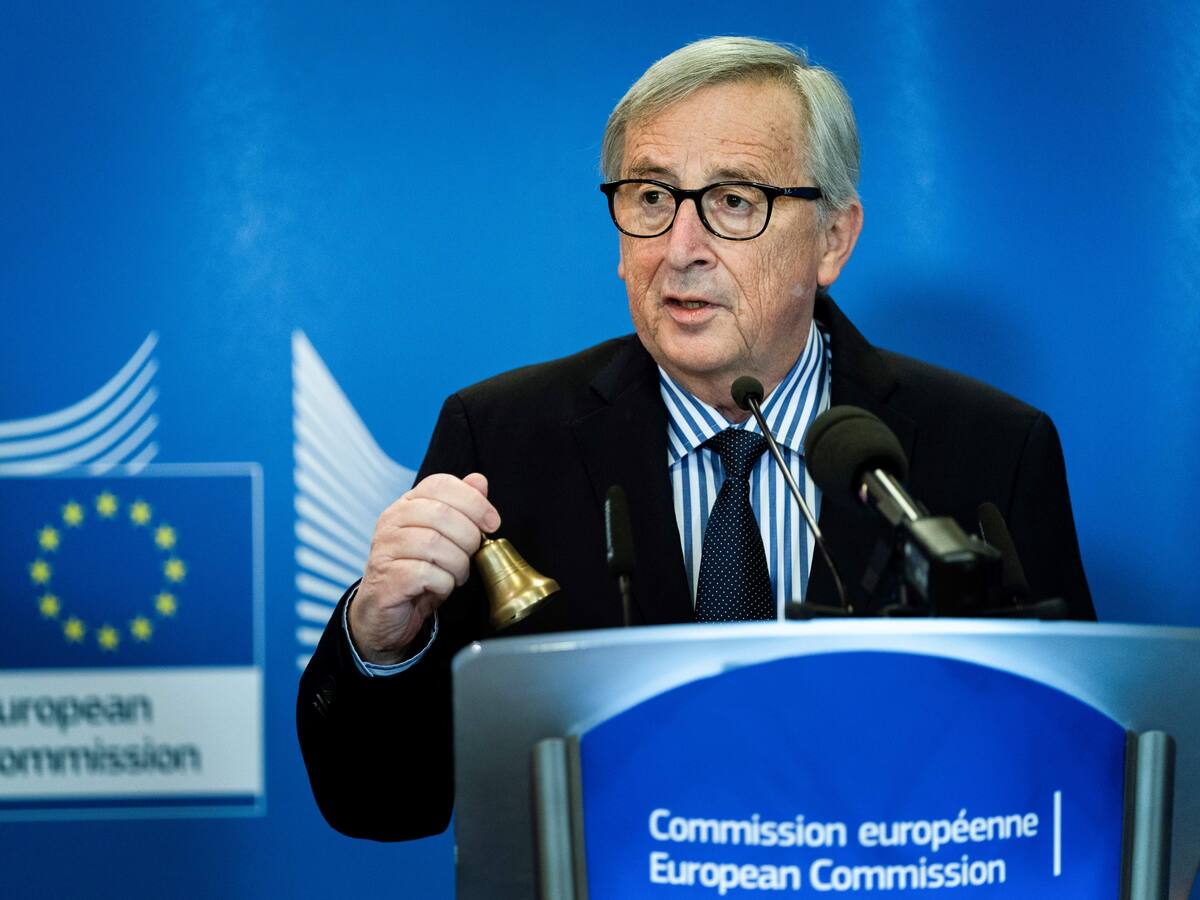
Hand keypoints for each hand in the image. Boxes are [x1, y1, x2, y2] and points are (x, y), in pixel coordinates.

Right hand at [349, 472, 499, 663]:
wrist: (385, 614)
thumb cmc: (418, 572)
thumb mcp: (444, 538)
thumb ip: (461, 507)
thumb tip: (478, 480)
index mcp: (405, 505)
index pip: (440, 484)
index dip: (473, 500)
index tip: (492, 522)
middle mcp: (391, 522)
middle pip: (441, 514)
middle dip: (468, 537)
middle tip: (471, 554)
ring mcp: (385, 549)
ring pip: (435, 544)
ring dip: (458, 564)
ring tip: (456, 574)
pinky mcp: (387, 578)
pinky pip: (427, 574)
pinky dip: (444, 583)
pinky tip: (440, 586)